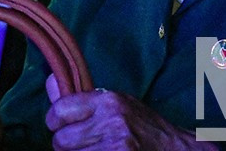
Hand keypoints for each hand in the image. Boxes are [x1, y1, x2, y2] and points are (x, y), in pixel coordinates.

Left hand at [45, 81, 195, 150]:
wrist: (175, 150)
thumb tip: (50, 82)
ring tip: (92, 150)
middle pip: (61, 140)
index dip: (54, 121)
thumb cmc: (144, 126)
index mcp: (109, 102)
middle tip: (77, 144)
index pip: (60, 110)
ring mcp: (116, 147)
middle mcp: (112, 123)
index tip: (59, 126)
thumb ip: (82, 98)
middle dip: (64, 145)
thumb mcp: (117, 103)